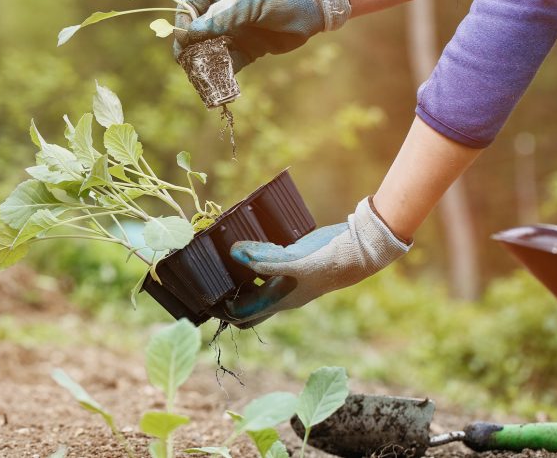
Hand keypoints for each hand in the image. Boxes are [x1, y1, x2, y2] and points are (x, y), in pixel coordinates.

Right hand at [172, 0, 349, 71]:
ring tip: (202, 78)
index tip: (184, 39)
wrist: (320, 2)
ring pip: (210, 49)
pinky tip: (219, 83)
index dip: (182, 22)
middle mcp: (224, 11)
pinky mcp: (249, 48)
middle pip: (196, 31)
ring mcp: (236, 30)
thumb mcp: (250, 1)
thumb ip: (221, 17)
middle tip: (189, 65)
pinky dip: (223, 73)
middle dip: (190, 48)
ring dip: (204, 63)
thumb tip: (190, 34)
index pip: (190, 6)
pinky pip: (229, 62)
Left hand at [215, 197, 409, 326]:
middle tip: (202, 279)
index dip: (219, 308)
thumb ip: (266, 259)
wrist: (357, 251)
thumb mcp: (295, 263)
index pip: (240, 314)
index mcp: (278, 301)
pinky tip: (241, 241)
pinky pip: (264, 261)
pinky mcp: (290, 260)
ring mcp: (284, 277)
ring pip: (251, 281)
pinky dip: (251, 255)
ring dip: (234, 273)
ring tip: (214, 258)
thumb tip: (235, 252)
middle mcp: (278, 292)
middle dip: (223, 295)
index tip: (198, 296)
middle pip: (244, 302)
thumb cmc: (329, 263)